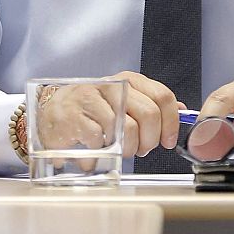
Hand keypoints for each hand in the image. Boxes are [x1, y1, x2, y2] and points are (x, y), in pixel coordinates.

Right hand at [37, 70, 180, 158]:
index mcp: (129, 80)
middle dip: (150, 140)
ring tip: (118, 151)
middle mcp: (112, 85)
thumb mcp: (124, 101)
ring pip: (126, 130)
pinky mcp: (73, 117)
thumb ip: (151, 104)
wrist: (50, 112)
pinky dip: (101, 153)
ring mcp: (91, 98)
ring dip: (126, 149)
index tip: (168, 141)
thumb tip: (183, 109)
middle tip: (141, 150)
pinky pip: (100, 141)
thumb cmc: (92, 110)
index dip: (170, 123)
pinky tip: (96, 151)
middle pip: (148, 114)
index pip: (162, 97)